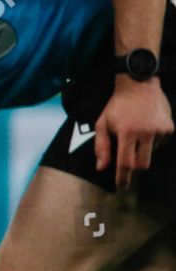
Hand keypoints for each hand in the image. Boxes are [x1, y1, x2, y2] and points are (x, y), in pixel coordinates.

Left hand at [96, 75, 173, 189]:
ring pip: (151, 154)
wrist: (139, 85)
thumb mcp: (102, 123)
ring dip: (142, 150)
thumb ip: (101, 146)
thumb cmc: (117, 105)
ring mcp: (160, 131)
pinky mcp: (169, 128)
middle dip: (134, 166)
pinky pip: (159, 144)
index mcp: (127, 132)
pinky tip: (145, 128)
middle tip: (127, 158)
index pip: (126, 163)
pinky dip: (151, 141)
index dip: (123, 177)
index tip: (121, 186)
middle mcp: (145, 133)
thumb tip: (102, 167)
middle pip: (142, 164)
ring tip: (135, 134)